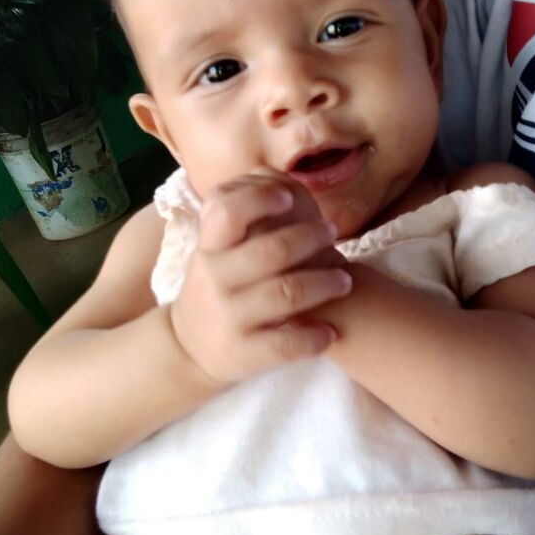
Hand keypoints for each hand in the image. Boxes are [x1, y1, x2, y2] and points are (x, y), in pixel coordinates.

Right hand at [169, 171, 351, 384]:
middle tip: (332, 234)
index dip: (260, 199)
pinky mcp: (243, 353)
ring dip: (324, 283)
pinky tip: (330, 332)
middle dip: (310, 238)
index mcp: (210, 246)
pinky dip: (313, 337)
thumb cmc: (219, 280)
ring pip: (286, 293)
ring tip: (345, 280)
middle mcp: (215, 279)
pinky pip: (285, 345)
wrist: (189, 345)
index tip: (290, 197)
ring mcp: (229, 317)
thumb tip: (283, 180)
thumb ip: (244, 214)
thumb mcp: (217, 246)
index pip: (227, 212)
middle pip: (270, 251)